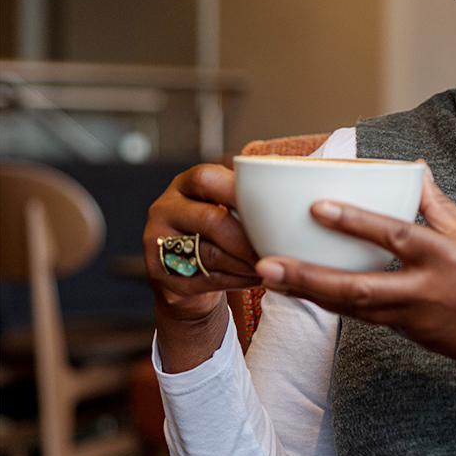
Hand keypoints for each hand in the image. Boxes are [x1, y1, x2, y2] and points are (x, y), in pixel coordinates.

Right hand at [143, 164, 260, 371]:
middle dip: (248, 237)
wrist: (189, 279)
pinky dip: (239, 280)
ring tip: (274, 264)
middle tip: (276, 246)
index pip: (207, 179)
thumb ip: (252, 192)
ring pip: (210, 253)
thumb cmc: (222, 233)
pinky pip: (207, 279)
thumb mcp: (229, 206)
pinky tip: (260, 278)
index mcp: (185, 185)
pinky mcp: (162, 276)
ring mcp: (158, 244)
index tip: (271, 205)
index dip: (238, 190)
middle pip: (210, 220)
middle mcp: (165, 209)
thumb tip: (298, 175)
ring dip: (247, 262)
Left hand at [255, 166, 455, 380]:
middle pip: (356, 288)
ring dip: (309, 293)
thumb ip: (438, 204)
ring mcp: (413, 319)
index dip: (355, 221)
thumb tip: (415, 167)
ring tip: (269, 278)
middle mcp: (424, 291)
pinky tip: (304, 291)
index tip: (316, 206)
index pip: (395, 236)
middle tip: (265, 265)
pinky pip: (364, 316)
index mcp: (445, 258)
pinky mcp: (409, 335)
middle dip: (308, 277)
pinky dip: (333, 303)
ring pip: (351, 308)